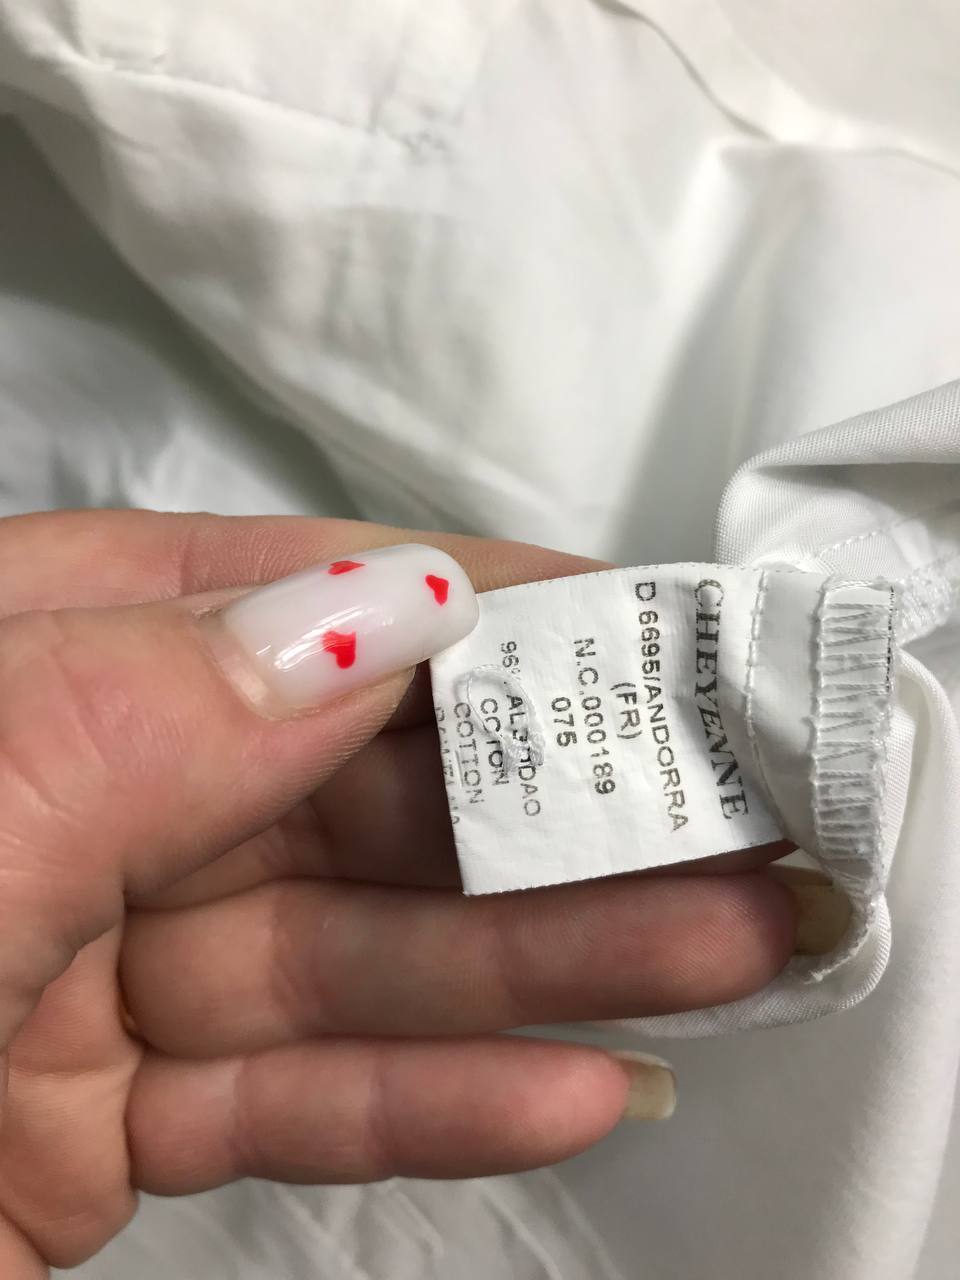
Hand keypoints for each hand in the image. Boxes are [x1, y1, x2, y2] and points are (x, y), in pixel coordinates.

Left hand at [0, 511, 799, 1274]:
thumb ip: (163, 700)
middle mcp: (63, 794)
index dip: (465, 609)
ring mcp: (83, 964)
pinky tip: (578, 1086)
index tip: (633, 626)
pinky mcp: (94, 1125)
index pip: (279, 597)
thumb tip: (390, 607)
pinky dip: (429, 1101)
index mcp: (16, 662)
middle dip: (547, 808)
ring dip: (538, 962)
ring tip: (724, 947)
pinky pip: (285, 1097)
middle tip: (726, 816)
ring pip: (344, 950)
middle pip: (346, 789)